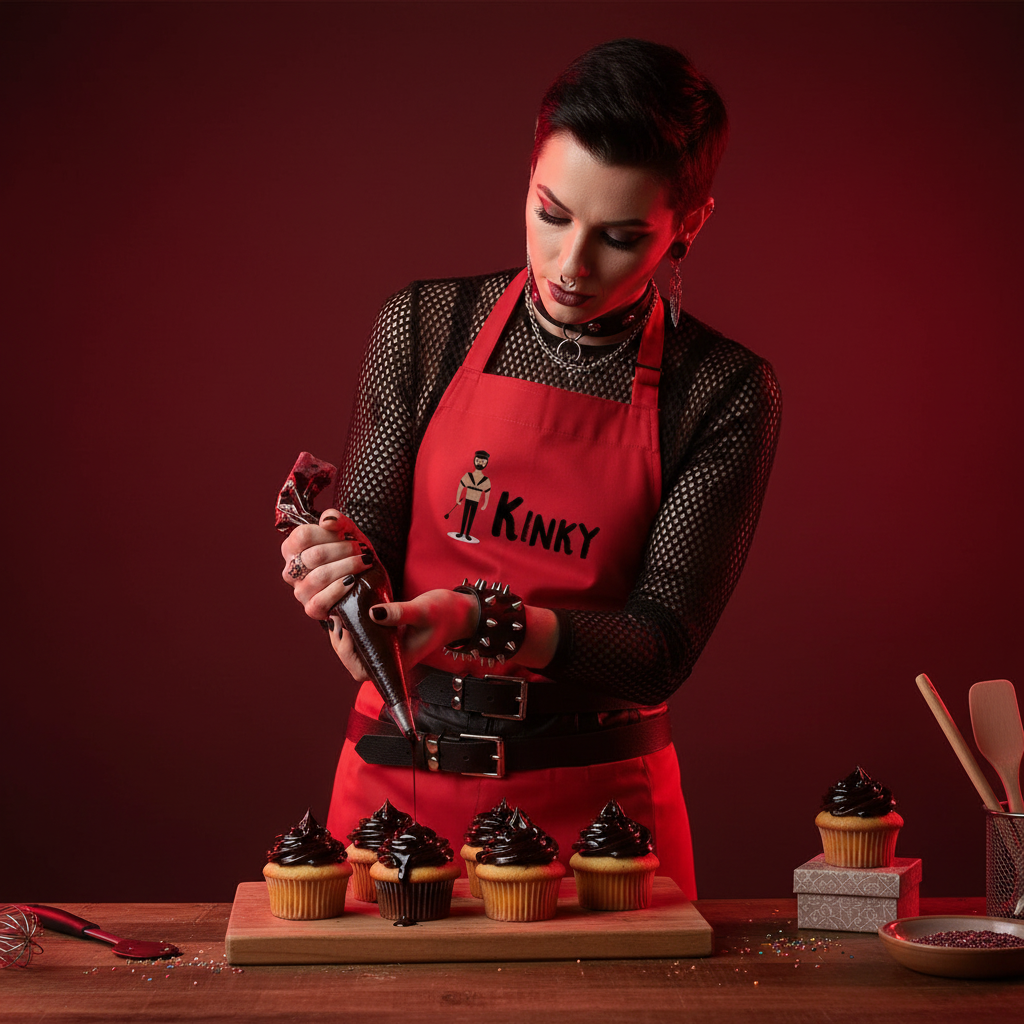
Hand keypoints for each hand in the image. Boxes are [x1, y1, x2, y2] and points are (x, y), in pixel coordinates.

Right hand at [280, 508, 372, 621]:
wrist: (367, 584)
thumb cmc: (352, 555)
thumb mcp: (348, 534)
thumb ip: (338, 521)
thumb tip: (326, 520)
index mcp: (293, 548)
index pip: (302, 535)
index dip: (328, 534)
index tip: (346, 535)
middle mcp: (291, 570)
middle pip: (314, 556)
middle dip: (344, 550)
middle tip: (363, 550)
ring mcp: (300, 591)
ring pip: (320, 577)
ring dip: (347, 567)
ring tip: (364, 563)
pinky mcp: (311, 609)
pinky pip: (321, 600)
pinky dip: (339, 589)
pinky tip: (352, 581)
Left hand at [360, 594, 559, 674]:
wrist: (460, 612)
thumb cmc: (445, 614)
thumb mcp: (422, 610)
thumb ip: (399, 613)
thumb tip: (373, 613)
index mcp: (399, 660)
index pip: (364, 671)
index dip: (349, 653)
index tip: (348, 628)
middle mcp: (392, 659)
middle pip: (355, 663)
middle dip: (341, 643)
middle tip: (338, 618)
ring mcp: (389, 649)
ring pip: (357, 651)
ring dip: (344, 636)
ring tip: (340, 614)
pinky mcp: (388, 637)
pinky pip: (364, 638)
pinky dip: (353, 627)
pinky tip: (348, 611)